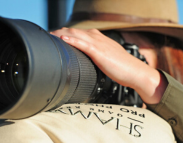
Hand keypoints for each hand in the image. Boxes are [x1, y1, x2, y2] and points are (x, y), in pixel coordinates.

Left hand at [50, 28, 166, 103]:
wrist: (135, 72)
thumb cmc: (122, 69)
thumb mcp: (106, 60)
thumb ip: (96, 58)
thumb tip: (85, 64)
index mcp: (98, 40)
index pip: (78, 33)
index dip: (65, 34)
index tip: (54, 38)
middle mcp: (97, 38)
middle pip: (73, 31)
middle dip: (59, 32)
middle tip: (47, 37)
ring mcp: (98, 44)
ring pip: (76, 34)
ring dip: (61, 34)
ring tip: (49, 36)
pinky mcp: (99, 52)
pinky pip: (83, 43)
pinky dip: (72, 40)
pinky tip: (63, 39)